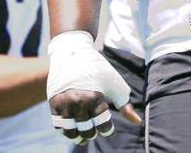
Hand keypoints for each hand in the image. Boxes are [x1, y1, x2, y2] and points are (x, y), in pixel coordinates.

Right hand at [47, 31, 141, 145]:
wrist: (72, 52)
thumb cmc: (98, 69)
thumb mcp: (114, 84)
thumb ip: (125, 105)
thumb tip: (137, 122)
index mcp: (95, 96)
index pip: (102, 124)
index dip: (107, 130)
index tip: (108, 129)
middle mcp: (78, 101)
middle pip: (86, 129)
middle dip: (92, 133)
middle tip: (94, 133)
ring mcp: (64, 103)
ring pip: (70, 130)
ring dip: (77, 136)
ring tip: (83, 137)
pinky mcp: (53, 102)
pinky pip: (58, 124)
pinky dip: (65, 130)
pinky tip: (72, 129)